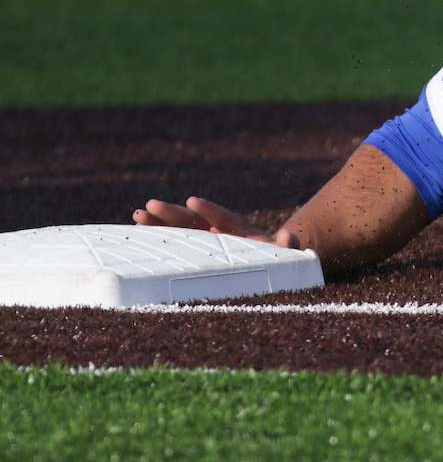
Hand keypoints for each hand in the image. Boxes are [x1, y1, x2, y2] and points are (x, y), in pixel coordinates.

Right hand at [133, 196, 298, 249]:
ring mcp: (203, 238)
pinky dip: (157, 236)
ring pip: (178, 227)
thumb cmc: (274, 257)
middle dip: (172, 212)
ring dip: (158, 221)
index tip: (194, 201)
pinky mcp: (194, 248)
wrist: (265, 260)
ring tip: (137, 215)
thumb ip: (287, 245)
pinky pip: (173, 241)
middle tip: (150, 205)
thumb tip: (286, 237)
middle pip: (193, 218)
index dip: (209, 209)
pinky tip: (136, 232)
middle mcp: (216, 229)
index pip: (222, 215)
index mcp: (238, 228)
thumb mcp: (283, 252)